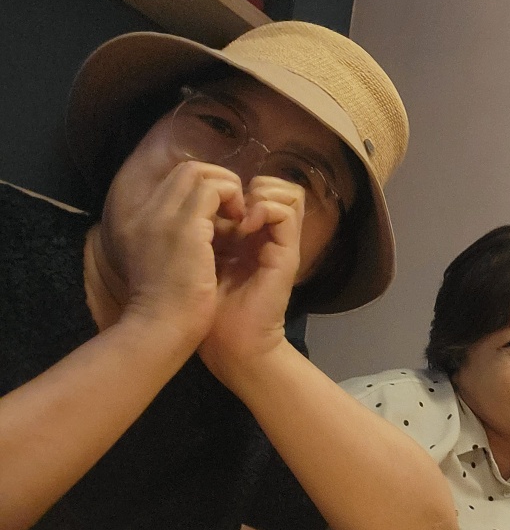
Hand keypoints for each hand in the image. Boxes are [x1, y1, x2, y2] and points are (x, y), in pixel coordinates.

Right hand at [111, 160, 245, 344]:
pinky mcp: (185, 224)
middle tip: (233, 212)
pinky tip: (241, 224)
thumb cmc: (168, 309)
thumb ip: (176, 241)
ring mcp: (162, 215)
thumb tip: (204, 227)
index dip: (202, 193)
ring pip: (199, 171)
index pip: (173, 185)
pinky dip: (234, 198)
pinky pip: (215, 188)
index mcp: (139, 224)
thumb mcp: (167, 265)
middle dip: (217, 182)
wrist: (161, 329)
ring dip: (226, 188)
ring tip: (238, 217)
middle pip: (185, 170)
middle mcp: (146, 213)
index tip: (221, 218)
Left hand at [199, 176, 304, 375]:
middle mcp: (268, 235)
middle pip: (276, 186)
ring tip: (238, 217)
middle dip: (247, 186)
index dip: (232, 187)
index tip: (209, 207)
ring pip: (288, 192)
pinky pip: (286, 212)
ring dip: (261, 195)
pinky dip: (264, 210)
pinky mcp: (287, 253)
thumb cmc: (208, 308)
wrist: (230, 344)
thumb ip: (207, 230)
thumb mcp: (201, 259)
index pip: (255, 189)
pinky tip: (243, 228)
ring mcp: (281, 243)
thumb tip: (203, 201)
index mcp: (248, 234)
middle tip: (226, 209)